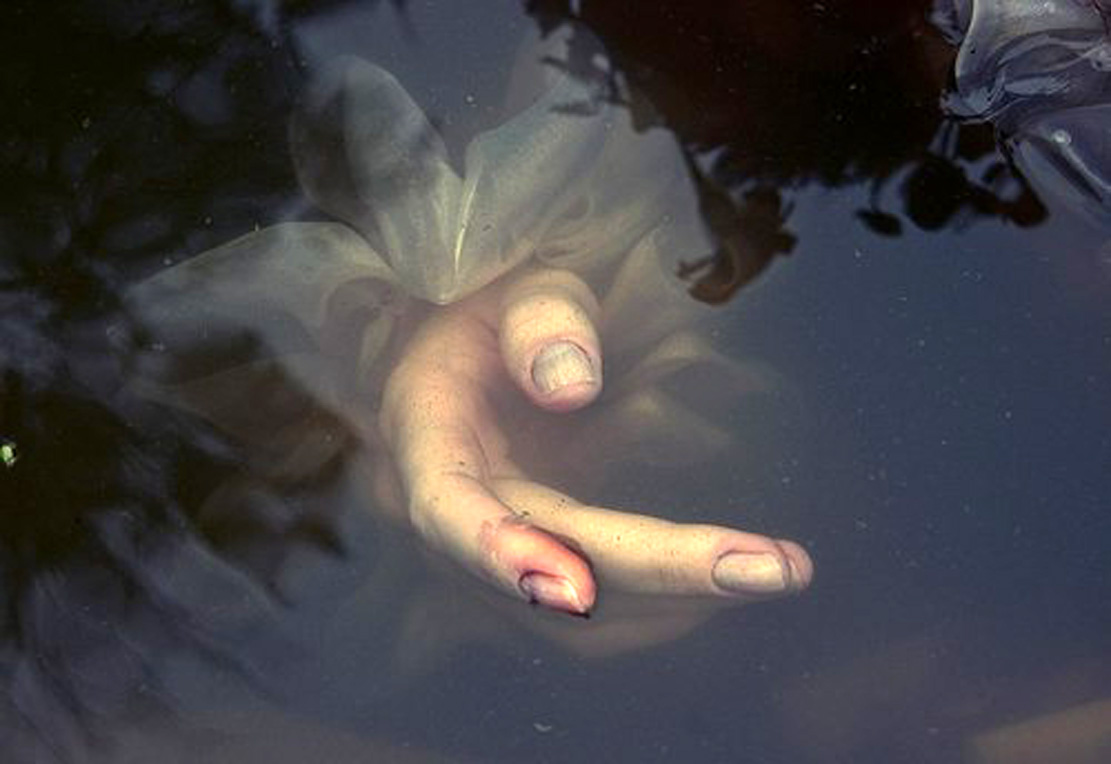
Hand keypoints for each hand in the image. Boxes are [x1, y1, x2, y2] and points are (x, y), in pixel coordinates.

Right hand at [376, 267, 812, 617]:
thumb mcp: (518, 285)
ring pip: (571, 620)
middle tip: (776, 567)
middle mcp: (453, 515)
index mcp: (429, 436)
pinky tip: (722, 574)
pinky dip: (659, 605)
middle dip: (661, 576)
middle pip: (544, 576)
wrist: (479, 357)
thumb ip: (542, 318)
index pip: (447, 510)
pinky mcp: (534, 570)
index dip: (503, 555)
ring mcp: (490, 557)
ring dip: (671, 606)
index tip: (581, 587)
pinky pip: (590, 618)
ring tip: (768, 568)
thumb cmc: (500, 313)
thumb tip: (573, 386)